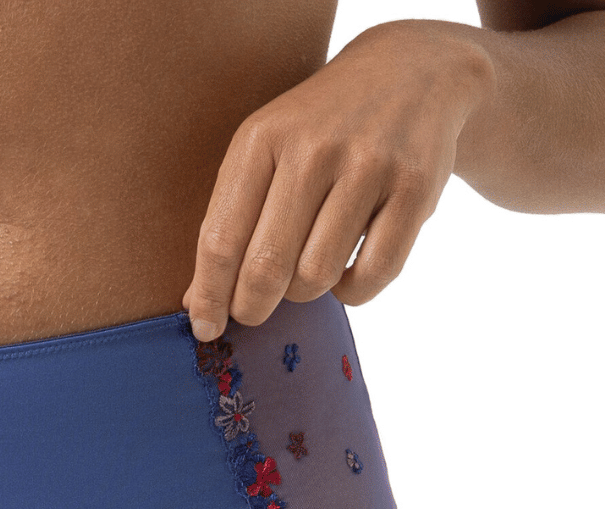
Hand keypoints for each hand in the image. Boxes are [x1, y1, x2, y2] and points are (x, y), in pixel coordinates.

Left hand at [181, 19, 494, 338]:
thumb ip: (230, 221)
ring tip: (306, 272)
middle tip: (252, 313)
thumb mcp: (265, 152)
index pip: (221, 240)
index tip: (205, 329)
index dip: (210, 296)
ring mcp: (369, 166)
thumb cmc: (319, 130)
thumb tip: (199, 304)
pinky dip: (353, 293)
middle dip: (251, 307)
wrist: (412, 71)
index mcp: (262, 139)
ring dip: (305, 293)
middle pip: (266, 267)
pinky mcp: (416, 188)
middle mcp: (314, 149)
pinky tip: (346, 275)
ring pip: (317, 276)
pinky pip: (372, 275)